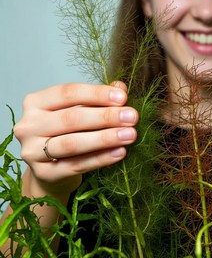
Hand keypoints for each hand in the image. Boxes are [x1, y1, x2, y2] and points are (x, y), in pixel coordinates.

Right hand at [14, 81, 137, 196]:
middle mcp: (28, 125)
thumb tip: (120, 87)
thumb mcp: (82, 109)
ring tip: (130, 135)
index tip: (123, 97)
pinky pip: (76, 165)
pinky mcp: (43, 174)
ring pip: (72, 143)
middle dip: (106, 117)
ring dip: (105, 138)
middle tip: (132, 117)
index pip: (68, 93)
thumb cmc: (69, 130)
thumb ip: (100, 97)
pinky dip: (100, 159)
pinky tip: (120, 152)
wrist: (53, 166)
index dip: (97, 94)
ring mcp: (32, 151)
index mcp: (36, 102)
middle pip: (71, 118)